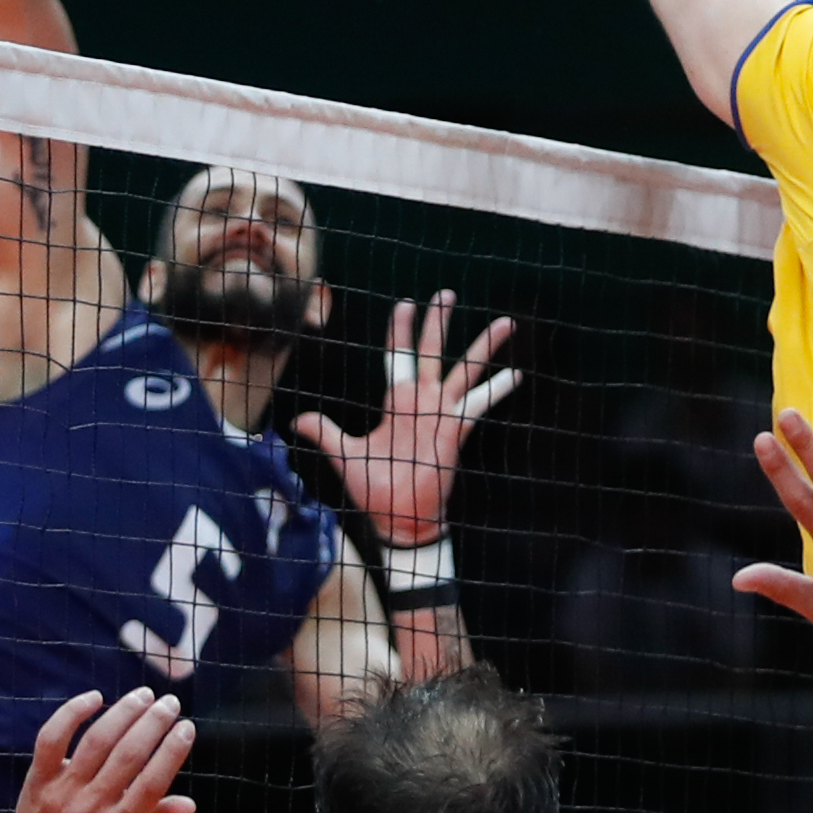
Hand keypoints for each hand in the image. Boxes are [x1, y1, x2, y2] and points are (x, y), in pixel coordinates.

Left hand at [6, 688, 196, 812]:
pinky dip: (70, 714)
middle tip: (170, 703)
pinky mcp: (38, 782)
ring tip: (143, 695)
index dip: (172, 751)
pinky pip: (51, 740)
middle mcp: (91, 808)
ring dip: (122, 712)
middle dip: (153, 723)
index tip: (187, 727)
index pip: (152, 782)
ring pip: (95, 742)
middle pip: (127, 756)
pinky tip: (95, 697)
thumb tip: (188, 802)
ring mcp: (62, 793)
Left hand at [292, 294, 519, 551]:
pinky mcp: (456, 429)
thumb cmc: (375, 490)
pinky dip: (497, 389)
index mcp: (396, 403)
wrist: (398, 519)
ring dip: (483, 346)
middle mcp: (422, 401)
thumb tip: (296, 420)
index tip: (405, 302)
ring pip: (465, 370)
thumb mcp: (344, 455)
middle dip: (438, 322)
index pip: (398, 357)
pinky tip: (516, 374)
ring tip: (505, 322)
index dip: (400, 331)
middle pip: (432, 351)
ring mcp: (442, 413)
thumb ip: (325, 433)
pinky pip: (480, 404)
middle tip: (446, 293)